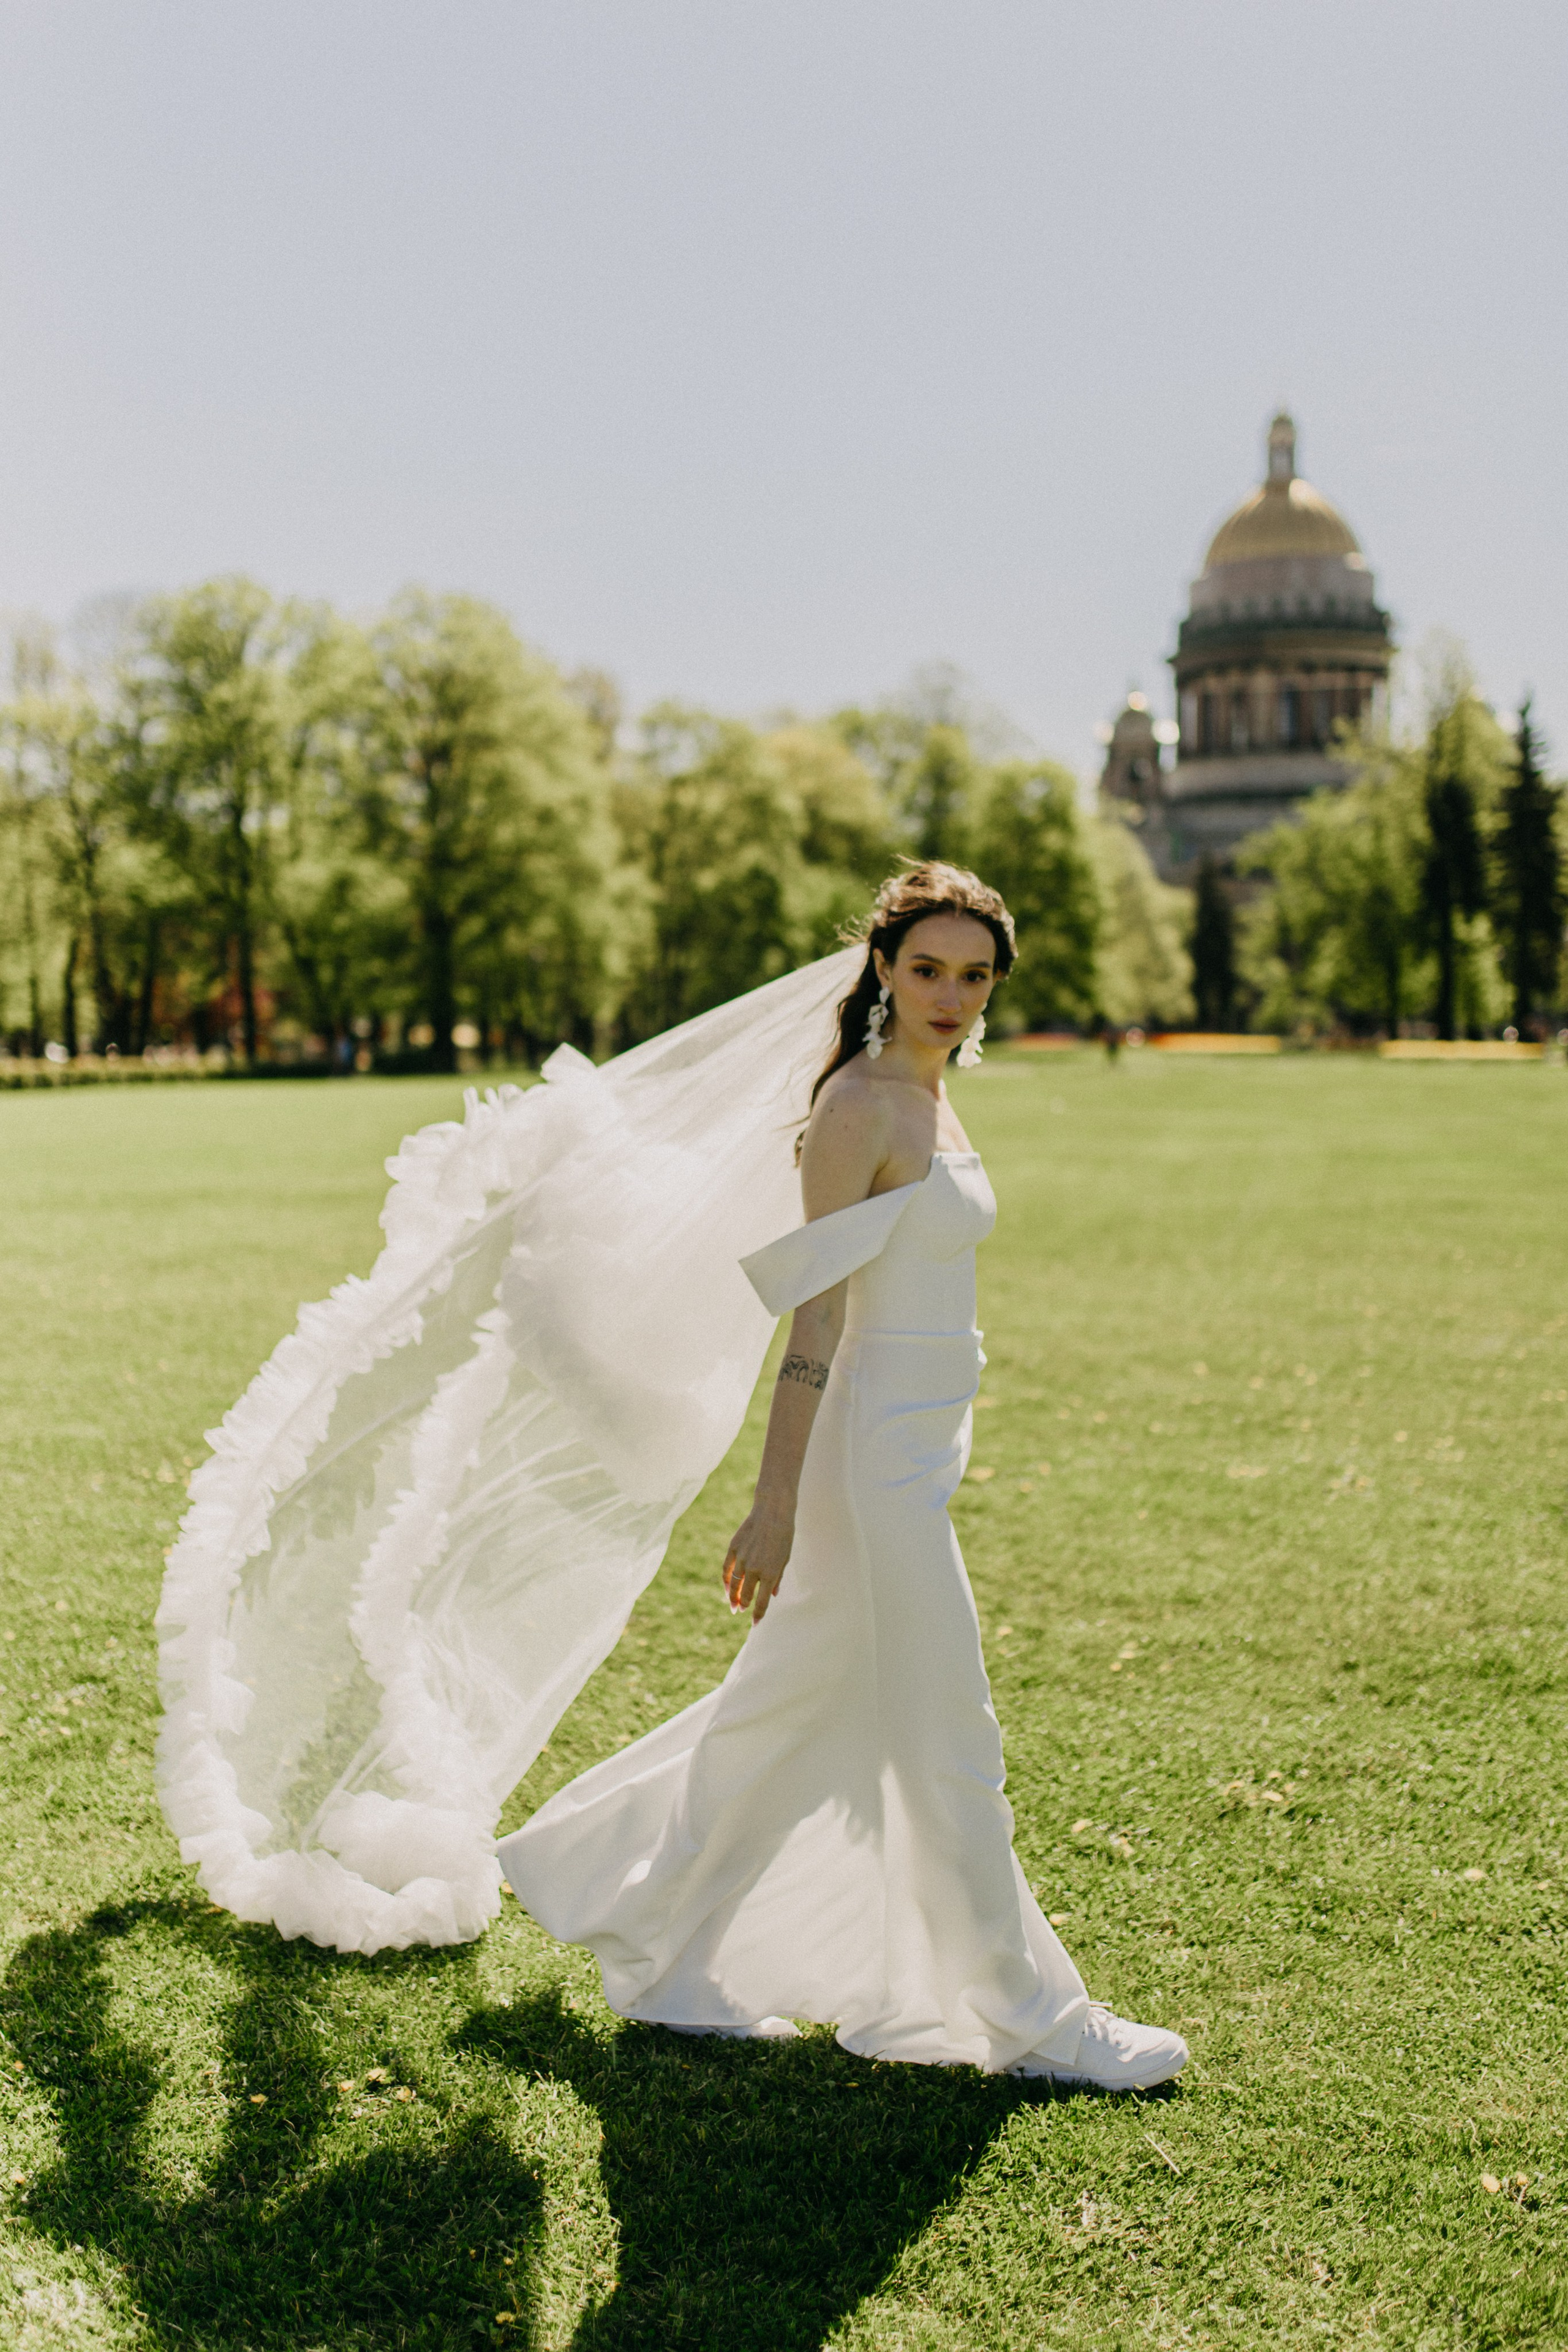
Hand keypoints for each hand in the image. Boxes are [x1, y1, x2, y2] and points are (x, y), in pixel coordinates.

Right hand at [722, 1493, 794, 1622]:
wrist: (773, 1511)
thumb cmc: (784, 1536)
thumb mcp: (785, 1559)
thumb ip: (777, 1579)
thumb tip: (772, 1595)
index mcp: (770, 1574)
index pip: (761, 1602)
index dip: (758, 1615)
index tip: (755, 1624)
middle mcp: (754, 1569)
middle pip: (746, 1595)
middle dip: (744, 1605)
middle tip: (742, 1611)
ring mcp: (742, 1559)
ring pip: (734, 1584)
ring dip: (733, 1596)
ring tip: (733, 1604)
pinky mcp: (733, 1548)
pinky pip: (727, 1569)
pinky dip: (726, 1581)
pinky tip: (728, 1587)